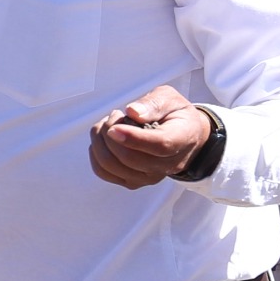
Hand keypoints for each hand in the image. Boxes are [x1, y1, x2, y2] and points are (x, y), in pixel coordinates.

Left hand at [89, 85, 212, 188]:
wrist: (184, 137)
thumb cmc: (174, 115)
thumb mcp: (170, 99)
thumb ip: (153, 103)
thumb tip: (133, 112)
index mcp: (181, 139)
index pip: (159, 145)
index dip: (133, 138)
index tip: (113, 127)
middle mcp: (168, 165)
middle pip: (129, 158)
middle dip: (110, 133)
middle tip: (115, 114)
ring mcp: (150, 177)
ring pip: (112, 166)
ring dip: (99, 142)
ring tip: (107, 124)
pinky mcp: (133, 182)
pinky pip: (104, 172)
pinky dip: (95, 154)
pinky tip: (103, 139)